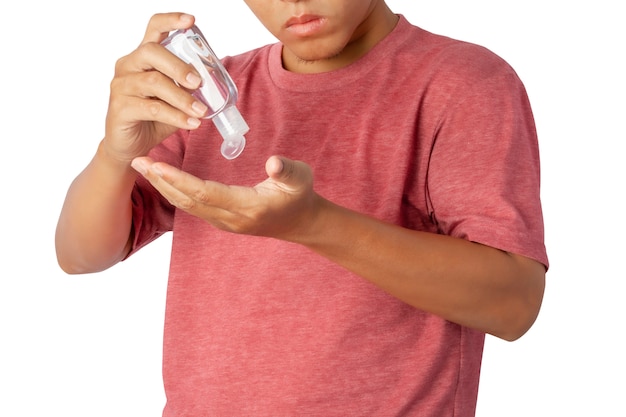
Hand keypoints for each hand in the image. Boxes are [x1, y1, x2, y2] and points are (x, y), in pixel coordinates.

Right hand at [103, 13, 208, 163]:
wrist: (131, 147)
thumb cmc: (154, 119)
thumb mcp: (175, 99)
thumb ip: (189, 88)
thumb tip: (216, 83)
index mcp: (144, 58)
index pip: (154, 28)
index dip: (171, 20)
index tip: (191, 21)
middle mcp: (129, 65)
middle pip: (152, 52)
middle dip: (179, 66)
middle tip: (198, 82)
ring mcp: (121, 85)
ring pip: (154, 83)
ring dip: (182, 98)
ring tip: (201, 111)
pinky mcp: (120, 107)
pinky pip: (152, 108)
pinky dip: (176, 116)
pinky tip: (191, 123)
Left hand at [130, 155, 322, 240]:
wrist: (302, 222)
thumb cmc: (300, 195)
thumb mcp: (301, 178)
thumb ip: (286, 170)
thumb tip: (273, 163)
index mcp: (248, 207)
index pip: (207, 193)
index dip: (181, 180)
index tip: (158, 164)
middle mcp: (231, 219)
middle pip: (189, 201)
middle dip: (162, 181)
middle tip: (137, 160)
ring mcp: (225, 222)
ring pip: (187, 206)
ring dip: (163, 186)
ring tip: (143, 166)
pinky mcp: (221, 220)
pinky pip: (192, 206)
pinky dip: (174, 191)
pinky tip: (162, 178)